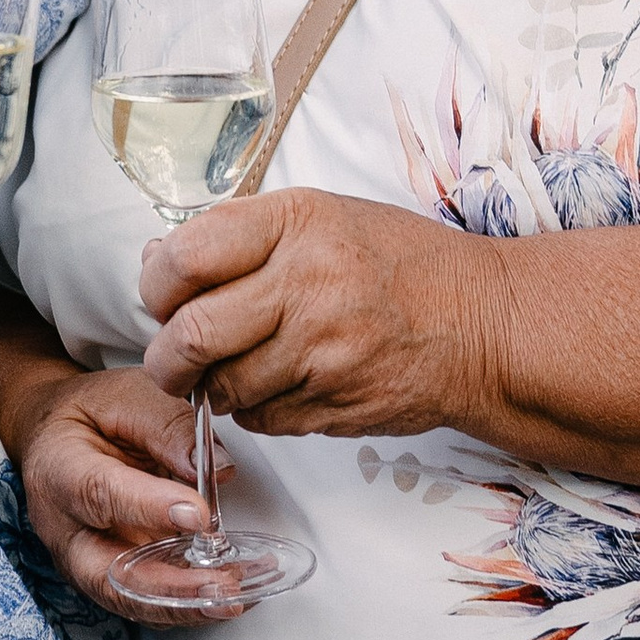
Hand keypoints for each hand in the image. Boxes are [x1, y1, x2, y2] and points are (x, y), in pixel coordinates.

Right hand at [18, 362, 232, 619]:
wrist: (57, 437)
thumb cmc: (89, 414)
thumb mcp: (127, 396)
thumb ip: (170, 428)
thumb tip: (219, 471)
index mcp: (58, 470)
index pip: (99, 495)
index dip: (148, 509)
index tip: (198, 515)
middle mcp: (64, 529)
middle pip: (108, 574)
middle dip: (170, 589)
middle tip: (222, 586)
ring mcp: (83, 561)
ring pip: (129, 599)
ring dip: (186, 605)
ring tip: (236, 596)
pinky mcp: (108, 577)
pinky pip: (145, 601)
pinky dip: (189, 603)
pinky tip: (230, 594)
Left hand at [137, 188, 484, 441]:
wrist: (484, 324)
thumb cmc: (401, 265)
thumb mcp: (323, 218)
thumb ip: (240, 236)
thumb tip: (155, 261)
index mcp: (297, 222)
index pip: (185, 258)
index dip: (156, 287)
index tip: (163, 298)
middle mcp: (309, 283)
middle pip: (192, 335)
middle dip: (167, 358)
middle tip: (172, 359)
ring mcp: (324, 350)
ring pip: (223, 388)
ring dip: (212, 389)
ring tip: (232, 371)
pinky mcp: (336, 404)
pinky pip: (262, 420)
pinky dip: (255, 411)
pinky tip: (279, 387)